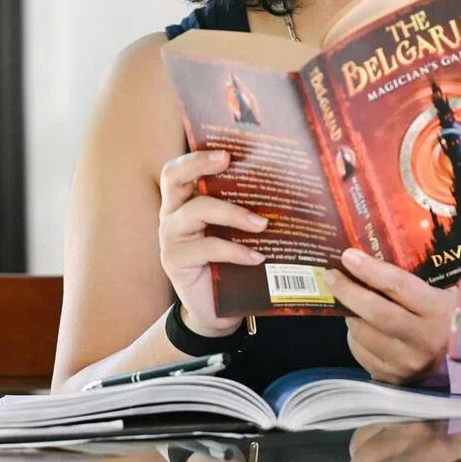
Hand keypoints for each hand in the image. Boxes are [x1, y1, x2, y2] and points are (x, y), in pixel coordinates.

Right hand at [158, 149, 268, 335]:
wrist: (216, 311)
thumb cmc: (230, 265)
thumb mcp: (236, 233)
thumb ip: (245, 210)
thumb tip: (289, 188)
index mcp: (185, 202)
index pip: (179, 170)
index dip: (198, 156)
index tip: (227, 150)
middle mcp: (172, 214)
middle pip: (173, 177)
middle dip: (200, 163)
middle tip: (228, 159)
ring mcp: (170, 237)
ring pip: (197, 210)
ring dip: (233, 213)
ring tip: (262, 224)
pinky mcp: (176, 261)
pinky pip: (207, 247)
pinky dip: (235, 250)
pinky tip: (256, 258)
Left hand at [324, 248, 455, 383]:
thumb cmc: (450, 313)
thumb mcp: (442, 290)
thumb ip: (412, 278)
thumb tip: (367, 257)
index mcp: (439, 311)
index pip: (398, 286)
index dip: (370, 270)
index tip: (348, 256)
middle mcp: (424, 340)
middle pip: (376, 312)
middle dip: (348, 291)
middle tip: (331, 275)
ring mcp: (408, 363)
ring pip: (363, 334)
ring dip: (350, 314)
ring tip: (349, 301)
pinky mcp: (395, 379)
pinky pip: (361, 353)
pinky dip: (355, 336)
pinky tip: (361, 326)